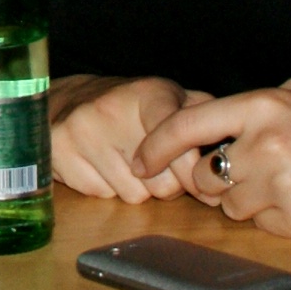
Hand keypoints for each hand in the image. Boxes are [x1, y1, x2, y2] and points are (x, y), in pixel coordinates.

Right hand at [48, 75, 211, 201]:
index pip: (179, 140)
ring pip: (134, 196)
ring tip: (126, 162)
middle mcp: (112, 108)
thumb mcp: (170, 100)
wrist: (68, 100)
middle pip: (164, 182)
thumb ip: (202, 119)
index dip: (191, 170)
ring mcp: (82, 131)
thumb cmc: (131, 106)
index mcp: (150, 93)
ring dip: (138, 189)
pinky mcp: (59, 151)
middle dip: (168, 184)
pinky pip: (102, 196)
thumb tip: (230, 151)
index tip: (199, 184)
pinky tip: (101, 166)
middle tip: (157, 168)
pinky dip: (107, 189)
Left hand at [132, 76, 290, 240]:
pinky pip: (265, 228)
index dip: (156, 146)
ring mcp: (282, 183)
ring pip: (235, 208)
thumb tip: (216, 122)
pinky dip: (280, 221)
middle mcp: (265, 142)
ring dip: (255, 204)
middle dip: (223, 182)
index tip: (138, 162)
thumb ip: (259, 106)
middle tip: (261, 175)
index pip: (187, 125)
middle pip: (208, 177)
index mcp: (265, 105)